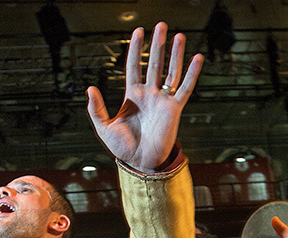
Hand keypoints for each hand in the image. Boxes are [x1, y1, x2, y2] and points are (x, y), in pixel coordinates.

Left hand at [86, 22, 203, 172]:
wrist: (139, 163)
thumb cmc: (122, 148)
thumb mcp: (104, 127)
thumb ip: (96, 108)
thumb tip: (90, 88)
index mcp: (132, 96)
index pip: (134, 66)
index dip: (136, 49)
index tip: (139, 30)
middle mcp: (149, 94)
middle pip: (154, 64)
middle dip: (157, 45)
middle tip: (161, 25)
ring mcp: (162, 101)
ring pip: (170, 72)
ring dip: (175, 54)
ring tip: (179, 36)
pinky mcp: (174, 110)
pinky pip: (184, 89)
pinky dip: (191, 74)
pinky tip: (197, 59)